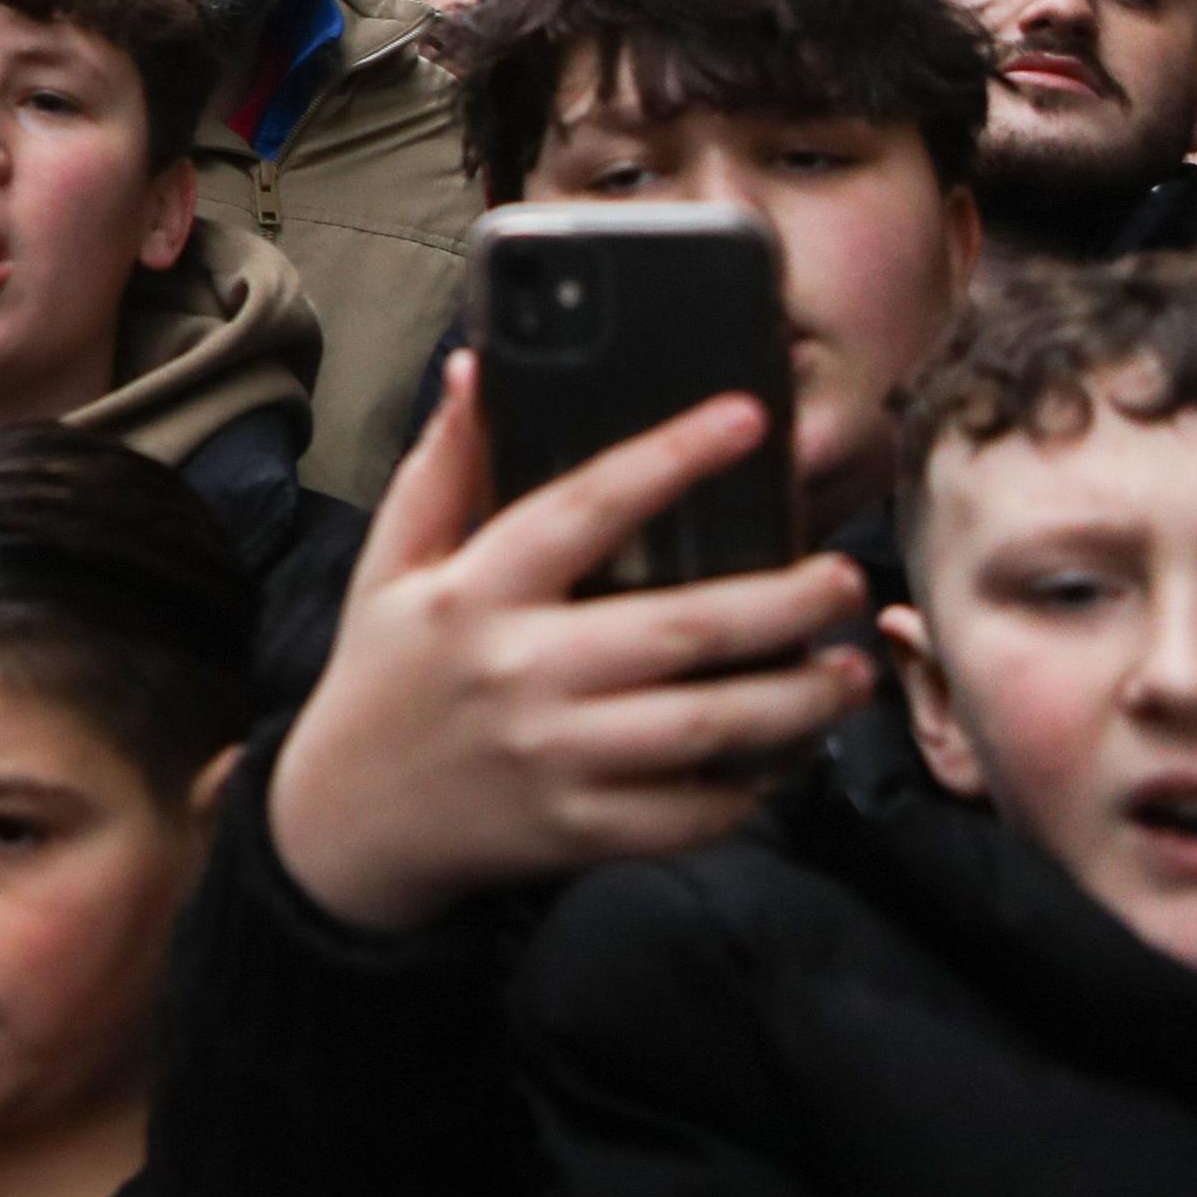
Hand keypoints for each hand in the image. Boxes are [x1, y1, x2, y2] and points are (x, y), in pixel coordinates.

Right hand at [266, 355, 876, 932]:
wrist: (344, 825)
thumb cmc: (380, 675)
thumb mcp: (389, 564)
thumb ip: (441, 469)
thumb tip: (477, 367)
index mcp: (472, 592)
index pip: (582, 507)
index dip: (670, 457)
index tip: (748, 417)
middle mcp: (518, 671)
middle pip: (682, 628)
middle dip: (786, 601)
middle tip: (847, 576)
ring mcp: (552, 758)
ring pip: (707, 727)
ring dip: (799, 699)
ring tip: (852, 670)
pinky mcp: (575, 829)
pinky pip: (688, 813)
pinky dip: (751, 788)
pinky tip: (790, 756)